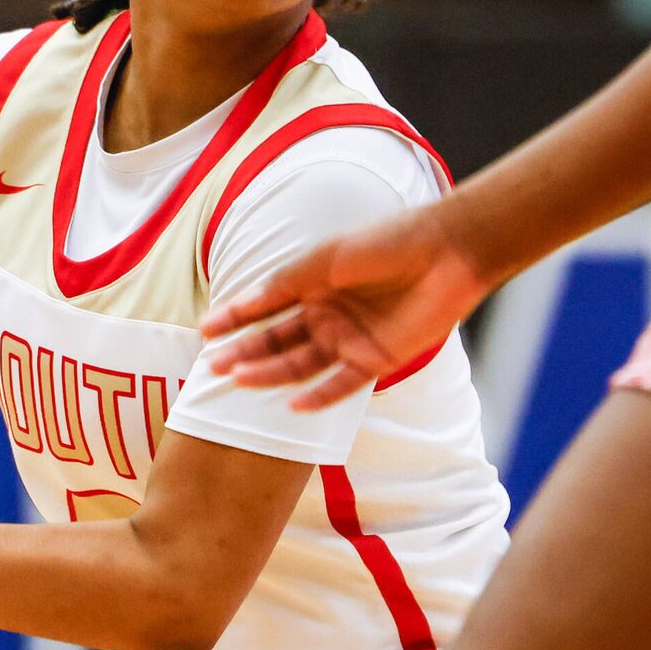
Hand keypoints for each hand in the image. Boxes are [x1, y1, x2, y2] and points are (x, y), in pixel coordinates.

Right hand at [199, 205, 491, 409]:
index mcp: (313, 285)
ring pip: (301, 364)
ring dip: (270, 374)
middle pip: (277, 341)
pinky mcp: (376, 360)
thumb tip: (244, 302)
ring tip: (238, 381)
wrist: (445, 253)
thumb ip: (287, 284)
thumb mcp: (326, 259)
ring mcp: (350, 340)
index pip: (265, 307)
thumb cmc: (384, 244)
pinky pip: (342, 385)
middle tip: (213, 368)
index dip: (234, 318)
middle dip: (244, 353)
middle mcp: (327, 316)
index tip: (205, 331)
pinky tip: (292, 405)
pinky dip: (318, 397)